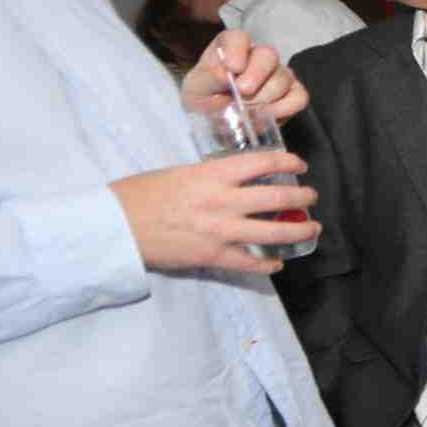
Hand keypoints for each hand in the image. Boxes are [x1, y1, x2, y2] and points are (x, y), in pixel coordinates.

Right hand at [109, 152, 318, 274]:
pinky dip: (268, 264)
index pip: (263, 162)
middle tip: (310, 196)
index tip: (299, 165)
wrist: (115, 225)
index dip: (288, 162)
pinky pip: (251, 263)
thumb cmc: (140, 195)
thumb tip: (234, 180)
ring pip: (275, 232)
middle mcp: (223, 201)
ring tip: (311, 228)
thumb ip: (210, 177)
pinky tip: (277, 263)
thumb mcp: (180, 173)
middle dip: (302, 197)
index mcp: (213, 174)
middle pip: (278, 198)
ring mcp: (221, 231)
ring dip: (299, 230)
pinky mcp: (213, 256)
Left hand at [182, 29, 306, 123]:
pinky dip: (284, 108)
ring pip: (283, 77)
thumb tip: (226, 75)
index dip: (237, 50)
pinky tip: (267, 116)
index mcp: (230, 48)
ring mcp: (278, 74)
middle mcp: (257, 56)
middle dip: (257, 74)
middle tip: (243, 92)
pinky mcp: (293, 93)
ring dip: (265, 97)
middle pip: (268, 54)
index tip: (232, 68)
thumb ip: (208, 80)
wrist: (218, 124)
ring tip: (248, 111)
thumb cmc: (205, 100)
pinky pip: (299, 97)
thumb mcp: (195, 90)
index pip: (238, 37)